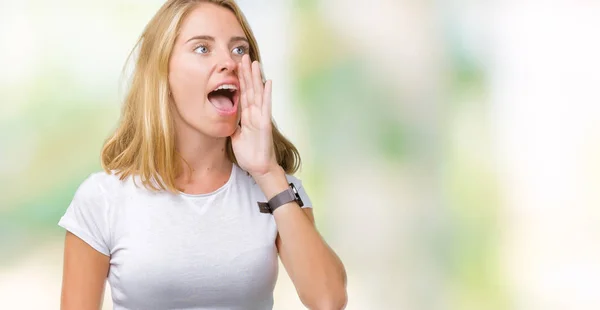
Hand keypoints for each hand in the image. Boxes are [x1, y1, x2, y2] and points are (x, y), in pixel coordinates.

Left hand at [230, 55, 278, 177]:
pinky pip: (266, 106)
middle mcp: (254, 113)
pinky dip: (267, 94)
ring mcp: (260, 117)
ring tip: (254, 62)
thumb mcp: (234, 136)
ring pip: (257, 93)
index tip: (235, 65)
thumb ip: (232, 124)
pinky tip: (268, 81)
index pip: (242, 93)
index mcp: (246, 115)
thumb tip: (222, 117)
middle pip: (249, 88)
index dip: (238, 79)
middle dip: (245, 72)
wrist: (258, 167)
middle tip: (242, 55)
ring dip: (255, 77)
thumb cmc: (248, 153)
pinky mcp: (265, 123)